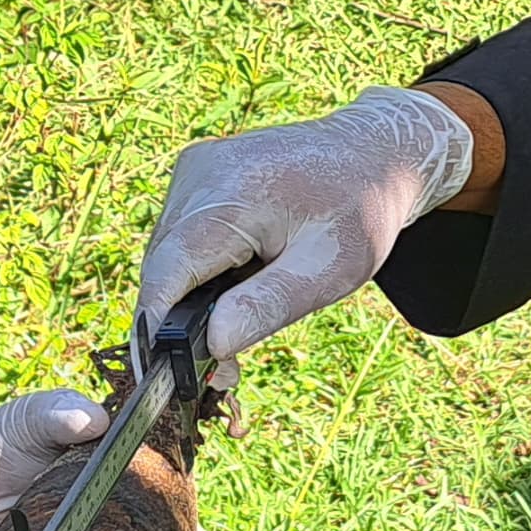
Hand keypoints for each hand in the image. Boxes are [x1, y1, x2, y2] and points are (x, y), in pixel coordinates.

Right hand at [134, 89, 475, 368]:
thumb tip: (213, 344)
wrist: (372, 154)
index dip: (157, 327)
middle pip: (162, 266)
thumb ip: (268, 304)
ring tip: (238, 319)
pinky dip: (197, 269)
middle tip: (225, 367)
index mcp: (232, 194)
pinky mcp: (196, 175)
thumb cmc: (358, 211)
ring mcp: (195, 170)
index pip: (168, 270)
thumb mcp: (328, 269)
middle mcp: (201, 174)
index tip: (168, 377)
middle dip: (180, 322)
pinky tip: (237, 278)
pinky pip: (179, 235)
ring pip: (166, 254)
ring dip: (189, 296)